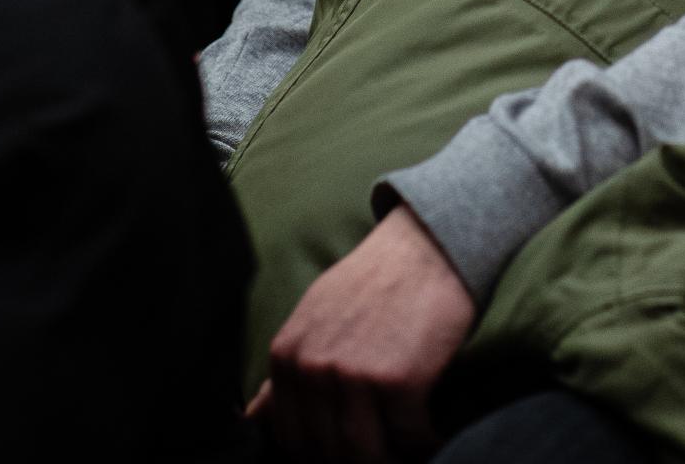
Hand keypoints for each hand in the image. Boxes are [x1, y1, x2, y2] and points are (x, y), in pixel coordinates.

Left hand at [248, 205, 475, 459]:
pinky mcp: (399, 379)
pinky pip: (409, 439)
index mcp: (287, 354)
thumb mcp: (316, 315)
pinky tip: (432, 432)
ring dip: (388, 458)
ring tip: (404, 449)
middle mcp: (313, 366)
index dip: (320, 454)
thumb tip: (252, 418)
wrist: (429, 242)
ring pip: (363, 455)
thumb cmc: (375, 281)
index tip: (346, 449)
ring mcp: (354, 373)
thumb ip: (288, 369)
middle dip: (355, 459)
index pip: (290, 439)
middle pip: (326, 452)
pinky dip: (424, 443)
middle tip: (382, 448)